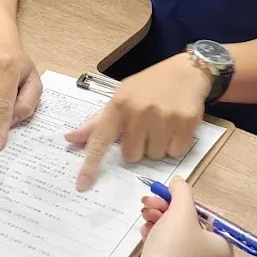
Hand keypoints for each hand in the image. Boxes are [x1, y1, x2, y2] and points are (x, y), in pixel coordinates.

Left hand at [65, 55, 208, 190]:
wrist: (186, 72)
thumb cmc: (148, 86)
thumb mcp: (121, 98)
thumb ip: (97, 123)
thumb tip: (69, 138)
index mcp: (119, 105)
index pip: (100, 139)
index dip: (90, 164)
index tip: (82, 184)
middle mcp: (139, 111)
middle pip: (131, 155)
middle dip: (137, 147)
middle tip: (145, 128)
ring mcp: (164, 117)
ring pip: (154, 156)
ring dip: (157, 146)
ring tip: (162, 124)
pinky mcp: (186, 122)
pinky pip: (175, 152)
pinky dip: (175, 145)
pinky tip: (175, 126)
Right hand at [128, 179, 232, 256]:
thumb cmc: (176, 246)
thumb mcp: (182, 210)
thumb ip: (182, 192)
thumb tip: (178, 182)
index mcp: (221, 244)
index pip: (208, 214)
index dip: (189, 202)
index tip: (173, 196)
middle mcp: (208, 255)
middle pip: (188, 220)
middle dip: (167, 206)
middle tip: (152, 199)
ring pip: (173, 229)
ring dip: (157, 216)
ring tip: (145, 212)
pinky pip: (163, 243)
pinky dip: (153, 233)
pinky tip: (145, 229)